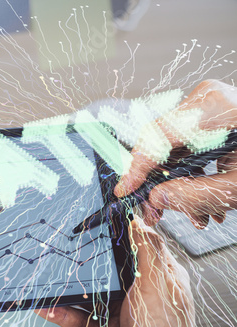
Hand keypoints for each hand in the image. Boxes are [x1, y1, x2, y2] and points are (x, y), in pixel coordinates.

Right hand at [35, 218, 194, 326]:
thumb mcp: (159, 285)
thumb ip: (148, 250)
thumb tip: (136, 219)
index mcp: (156, 274)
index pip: (133, 245)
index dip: (113, 233)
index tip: (90, 222)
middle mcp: (137, 290)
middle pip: (104, 268)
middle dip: (80, 263)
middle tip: (61, 253)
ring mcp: (120, 309)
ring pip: (87, 293)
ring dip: (65, 290)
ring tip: (48, 283)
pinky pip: (78, 317)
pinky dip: (61, 313)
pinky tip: (48, 308)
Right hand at [115, 80, 236, 227]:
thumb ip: (195, 195)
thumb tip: (157, 199)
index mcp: (215, 108)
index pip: (157, 138)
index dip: (136, 169)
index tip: (126, 191)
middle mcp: (207, 98)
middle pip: (163, 144)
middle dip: (161, 183)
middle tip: (158, 212)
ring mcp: (209, 103)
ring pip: (173, 147)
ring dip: (179, 182)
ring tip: (196, 212)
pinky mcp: (213, 113)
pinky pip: (187, 143)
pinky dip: (192, 171)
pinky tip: (205, 195)